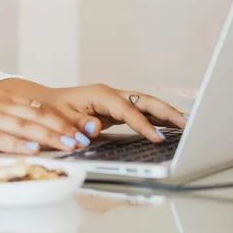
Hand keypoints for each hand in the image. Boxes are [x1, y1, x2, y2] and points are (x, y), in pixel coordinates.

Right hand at [0, 86, 93, 154]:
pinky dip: (19, 145)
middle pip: (37, 116)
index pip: (40, 108)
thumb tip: (36, 133)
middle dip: (61, 129)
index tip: (78, 131)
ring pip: (24, 127)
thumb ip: (10, 118)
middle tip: (80, 141)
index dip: (61, 120)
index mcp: (4, 98)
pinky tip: (33, 151)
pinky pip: (1, 138)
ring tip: (66, 146)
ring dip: (48, 137)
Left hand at [35, 84, 185, 143]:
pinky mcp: (115, 108)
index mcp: (100, 94)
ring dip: (166, 113)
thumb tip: (95, 128)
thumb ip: (77, 123)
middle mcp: (111, 94)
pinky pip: (140, 111)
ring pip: (145, 104)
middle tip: (187, 124)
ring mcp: (115, 100)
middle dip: (166, 111)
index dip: (144, 124)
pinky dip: (155, 117)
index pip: (128, 110)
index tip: (157, 138)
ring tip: (186, 124)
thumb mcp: (60, 117)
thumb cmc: (52, 110)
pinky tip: (168, 126)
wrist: (45, 103)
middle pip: (144, 100)